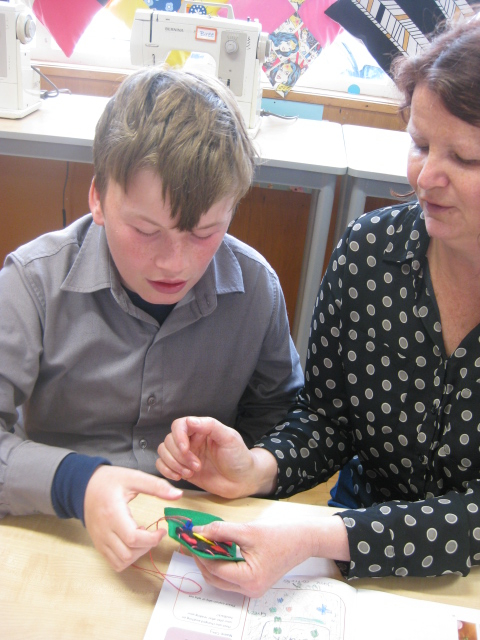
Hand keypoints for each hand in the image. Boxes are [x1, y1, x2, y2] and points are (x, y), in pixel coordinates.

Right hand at [84, 465, 181, 571]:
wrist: (84, 486)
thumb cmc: (109, 481)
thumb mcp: (133, 477)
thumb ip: (156, 486)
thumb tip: (178, 494)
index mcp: (112, 514)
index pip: (133, 539)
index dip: (152, 539)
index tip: (161, 530)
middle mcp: (104, 531)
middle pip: (129, 554)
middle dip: (147, 546)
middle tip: (153, 533)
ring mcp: (100, 541)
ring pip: (122, 562)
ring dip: (138, 554)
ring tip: (142, 536)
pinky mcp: (98, 545)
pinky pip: (114, 562)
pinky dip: (127, 557)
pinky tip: (131, 541)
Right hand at [156, 416, 276, 497]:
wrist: (243, 481)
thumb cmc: (239, 457)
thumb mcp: (229, 438)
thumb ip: (210, 426)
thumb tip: (190, 421)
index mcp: (201, 429)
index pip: (179, 425)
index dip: (178, 436)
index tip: (185, 449)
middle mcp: (191, 440)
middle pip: (169, 440)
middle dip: (180, 456)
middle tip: (197, 466)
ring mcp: (186, 455)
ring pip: (164, 452)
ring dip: (174, 464)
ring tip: (191, 473)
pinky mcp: (182, 469)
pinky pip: (163, 466)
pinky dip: (167, 471)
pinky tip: (180, 477)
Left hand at [191, 515, 349, 596]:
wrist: (301, 541)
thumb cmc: (278, 536)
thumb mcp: (247, 530)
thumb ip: (221, 531)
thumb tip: (199, 531)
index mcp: (249, 579)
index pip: (215, 568)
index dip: (200, 553)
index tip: (190, 538)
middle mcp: (249, 590)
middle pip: (214, 577)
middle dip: (201, 559)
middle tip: (193, 540)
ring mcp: (251, 590)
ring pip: (220, 579)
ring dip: (210, 562)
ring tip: (204, 543)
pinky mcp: (252, 585)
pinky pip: (229, 577)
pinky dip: (221, 564)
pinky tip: (218, 549)